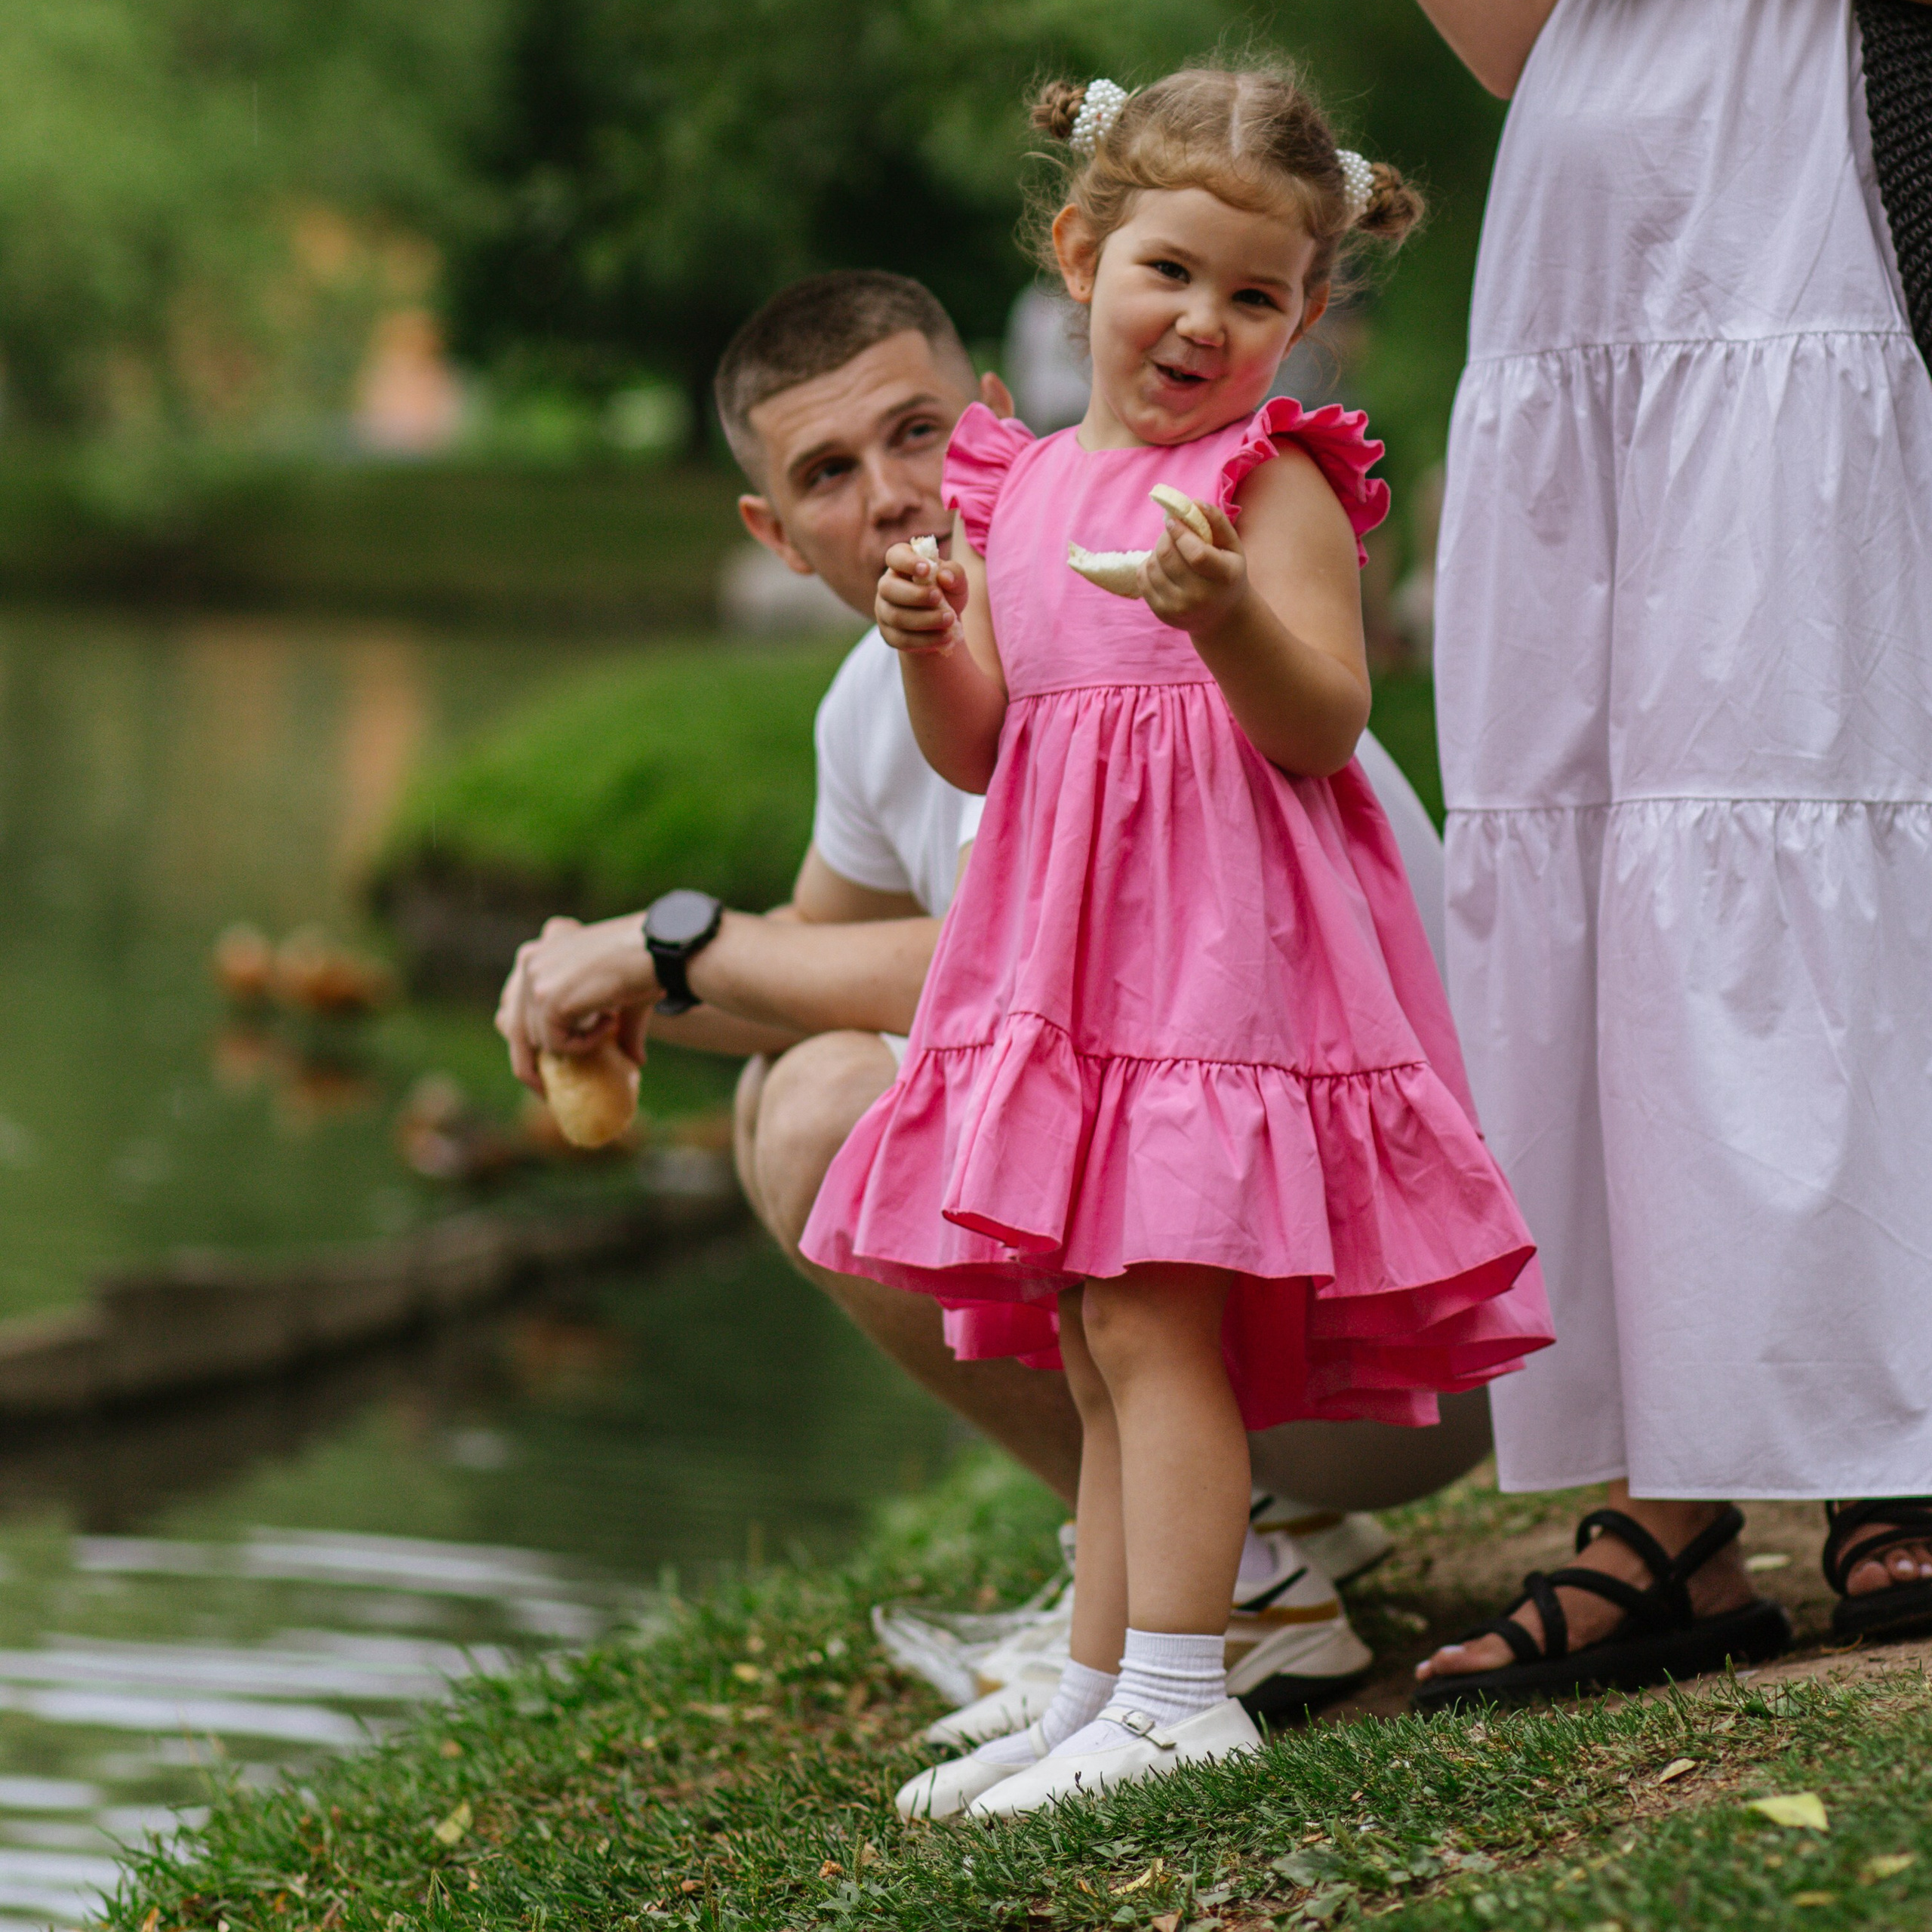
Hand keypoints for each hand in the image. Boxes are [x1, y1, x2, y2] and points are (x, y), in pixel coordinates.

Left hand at [495, 914, 658, 1092]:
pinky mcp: (547, 996)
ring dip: (573, 1046)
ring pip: (536, 1039)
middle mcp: (529, 959)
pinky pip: (555, 1043)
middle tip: (549, 1093)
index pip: (513, 1005)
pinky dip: (584, 1045)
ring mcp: (534, 977)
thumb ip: (614, 1027)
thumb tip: (634, 1063)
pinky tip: (610, 1021)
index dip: (525, 1040)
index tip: (544, 1070)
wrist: (660, 948)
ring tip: (611, 1026)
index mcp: (539, 951)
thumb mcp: (618, 997)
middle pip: (511, 1025)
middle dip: (527, 1064)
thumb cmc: (647, 967)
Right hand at [876, 541, 966, 653]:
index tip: (927, 569)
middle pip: (888, 588)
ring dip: (925, 620)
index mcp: (901, 564)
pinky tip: (946, 638)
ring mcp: (884, 611)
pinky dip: (926, 640)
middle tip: (939, 598)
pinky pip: (902, 639)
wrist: (944, 624)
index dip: (907, 562)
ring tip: (950, 620)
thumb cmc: (948, 593)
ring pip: (896, 617)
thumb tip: (944, 577)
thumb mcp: (957, 581)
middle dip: (916, 595)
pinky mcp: (889, 635)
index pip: (894, 556)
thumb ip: (955, 574)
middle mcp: (887, 586)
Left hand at [1140, 501, 1248, 637]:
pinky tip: (1163, 566)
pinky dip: (1148, 565)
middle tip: (1172, 531)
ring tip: (1171, 551)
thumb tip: (1194, 503)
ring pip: (1152, 565)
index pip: (1195, 553)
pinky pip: (1142, 578)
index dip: (1179, 532)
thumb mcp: (1232, 547)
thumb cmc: (1227, 574)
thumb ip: (1216, 522)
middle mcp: (1201, 597)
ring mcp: (1179, 608)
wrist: (1221, 616)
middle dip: (1166, 536)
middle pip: (1168, 556)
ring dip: (1157, 551)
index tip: (1173, 520)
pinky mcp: (1162, 613)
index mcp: (1224, 577)